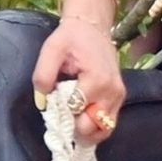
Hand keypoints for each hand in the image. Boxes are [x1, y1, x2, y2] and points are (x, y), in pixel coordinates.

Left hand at [31, 16, 125, 144]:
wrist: (92, 28)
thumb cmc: (71, 38)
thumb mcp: (51, 50)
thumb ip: (43, 75)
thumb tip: (42, 102)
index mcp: (97, 80)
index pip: (76, 110)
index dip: (60, 112)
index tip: (52, 104)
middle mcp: (112, 92)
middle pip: (91, 126)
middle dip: (72, 125)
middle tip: (60, 114)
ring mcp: (118, 97)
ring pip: (103, 130)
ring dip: (84, 131)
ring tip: (69, 121)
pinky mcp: (119, 99)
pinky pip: (108, 124)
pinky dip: (94, 128)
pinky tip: (79, 121)